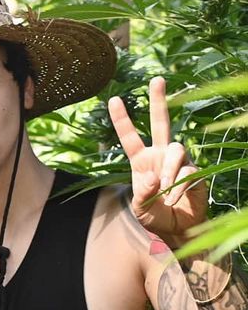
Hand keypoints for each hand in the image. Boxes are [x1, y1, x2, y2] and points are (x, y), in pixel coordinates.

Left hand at [108, 77, 205, 245]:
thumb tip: (152, 178)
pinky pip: (188, 171)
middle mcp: (161, 155)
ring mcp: (179, 161)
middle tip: (156, 79)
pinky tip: (175, 199)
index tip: (114, 99)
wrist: (178, 230)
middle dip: (159, 100)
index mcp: (142, 161)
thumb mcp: (140, 208)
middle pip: (160, 123)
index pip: (130, 137)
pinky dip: (179, 186)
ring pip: (176, 149)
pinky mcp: (196, 171)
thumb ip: (142, 194)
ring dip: (168, 170)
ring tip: (165, 189)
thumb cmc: (155, 216)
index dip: (122, 119)